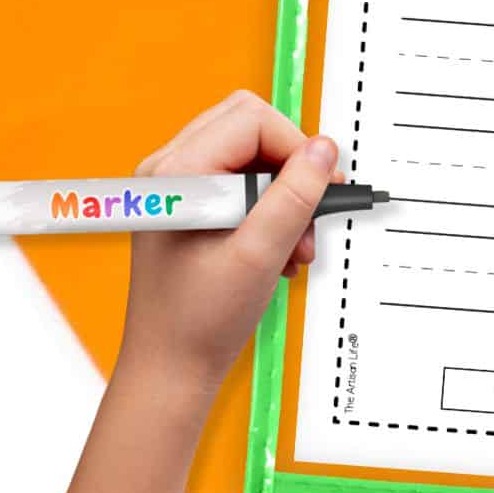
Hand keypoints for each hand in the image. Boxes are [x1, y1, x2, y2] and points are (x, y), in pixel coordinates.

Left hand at [114, 90, 340, 407]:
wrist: (169, 371)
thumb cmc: (197, 323)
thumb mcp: (259, 255)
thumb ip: (295, 196)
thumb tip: (324, 149)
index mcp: (176, 175)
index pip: (252, 121)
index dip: (295, 147)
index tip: (322, 186)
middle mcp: (170, 172)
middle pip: (250, 127)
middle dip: (290, 165)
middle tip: (314, 205)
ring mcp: (178, 189)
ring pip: (250, 153)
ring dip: (284, 192)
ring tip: (296, 244)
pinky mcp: (190, 206)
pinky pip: (241, 180)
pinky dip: (269, 207)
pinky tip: (279, 249)